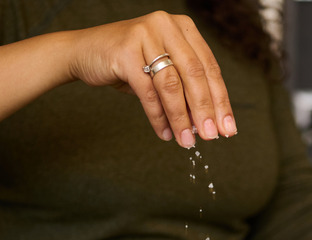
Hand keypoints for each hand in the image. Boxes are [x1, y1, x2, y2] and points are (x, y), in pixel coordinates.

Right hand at [69, 11, 237, 147]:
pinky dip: (158, 117)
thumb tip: (206, 123)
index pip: (209, 67)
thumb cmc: (128, 62)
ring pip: (172, 84)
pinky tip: (165, 133)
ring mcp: (145, 35)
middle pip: (194, 74)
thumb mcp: (161, 70)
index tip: (228, 127)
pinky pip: (148, 92)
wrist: (84, 52)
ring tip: (187, 141)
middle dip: (205, 110)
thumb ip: (184, 90)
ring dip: (182, 118)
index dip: (221, 100)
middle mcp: (166, 26)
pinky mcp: (125, 51)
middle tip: (211, 136)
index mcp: (183, 28)